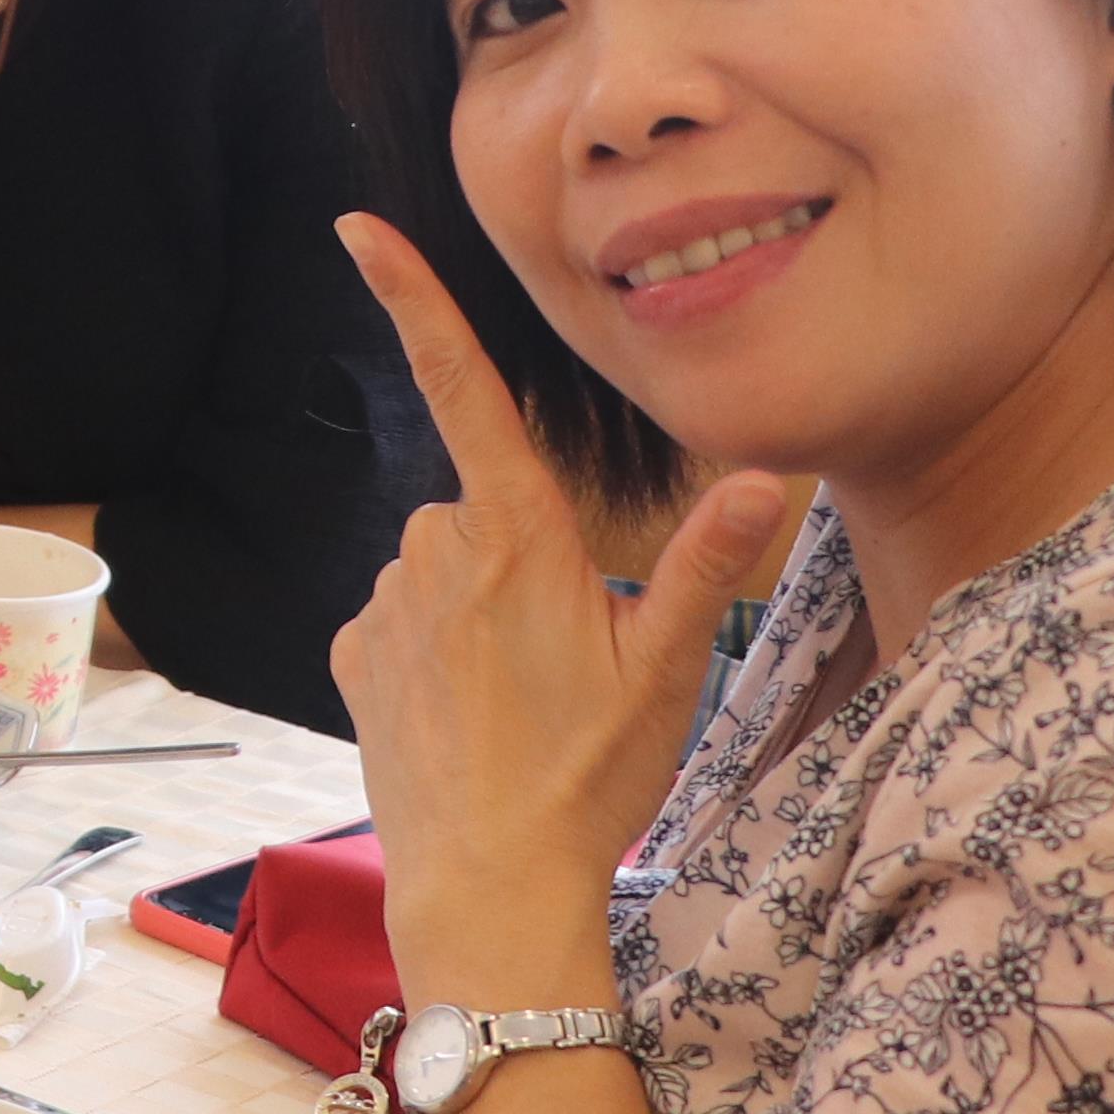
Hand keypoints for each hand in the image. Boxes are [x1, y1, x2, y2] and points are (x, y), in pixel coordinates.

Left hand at [330, 216, 793, 992]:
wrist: (490, 886)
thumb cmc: (590, 777)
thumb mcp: (668, 670)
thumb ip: (709, 565)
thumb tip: (762, 475)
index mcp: (514, 535)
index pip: (464, 387)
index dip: (413, 299)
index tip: (357, 228)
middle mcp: (433, 551)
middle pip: (484, 510)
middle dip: (526, 559)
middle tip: (570, 659)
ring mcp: (384, 605)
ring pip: (443, 569)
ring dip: (481, 611)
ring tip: (523, 702)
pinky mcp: (351, 656)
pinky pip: (404, 623)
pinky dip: (437, 652)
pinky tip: (472, 718)